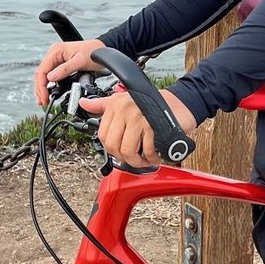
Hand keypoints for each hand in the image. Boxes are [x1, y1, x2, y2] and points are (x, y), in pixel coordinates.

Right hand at [33, 39, 107, 106]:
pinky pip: (52, 76)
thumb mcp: (80, 61)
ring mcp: (57, 59)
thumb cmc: (95, 52)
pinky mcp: (62, 64)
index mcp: (56, 51)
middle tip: (43, 102)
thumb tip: (51, 78)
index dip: (41, 86)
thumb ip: (65, 69)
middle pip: (41, 74)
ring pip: (45, 76)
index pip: (42, 70)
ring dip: (43, 88)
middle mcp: (54, 54)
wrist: (103, 50)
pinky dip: (49, 85)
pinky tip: (50, 93)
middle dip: (40, 89)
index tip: (44, 97)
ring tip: (44, 100)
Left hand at [79, 89, 197, 168]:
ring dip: (139, 161)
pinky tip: (156, 155)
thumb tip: (83, 103)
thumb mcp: (123, 101)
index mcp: (115, 105)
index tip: (121, 151)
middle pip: (114, 146)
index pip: (103, 136)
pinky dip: (152, 158)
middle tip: (135, 158)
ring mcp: (139, 117)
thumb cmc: (153, 106)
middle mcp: (126, 109)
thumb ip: (102, 105)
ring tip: (146, 159)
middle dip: (125, 158)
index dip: (112, 149)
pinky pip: (147, 151)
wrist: (181, 103)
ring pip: (128, 151)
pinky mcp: (154, 126)